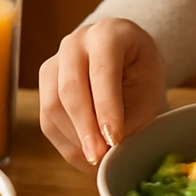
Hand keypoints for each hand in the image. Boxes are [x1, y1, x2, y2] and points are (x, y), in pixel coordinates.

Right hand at [38, 18, 165, 171]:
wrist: (127, 62)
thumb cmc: (141, 74)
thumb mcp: (150, 90)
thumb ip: (133, 117)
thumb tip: (111, 151)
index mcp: (109, 33)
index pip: (102, 71)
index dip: (107, 107)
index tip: (115, 138)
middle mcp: (75, 43)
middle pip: (70, 88)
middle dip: (85, 128)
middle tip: (100, 158)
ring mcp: (55, 62)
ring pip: (53, 106)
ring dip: (74, 141)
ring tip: (96, 162)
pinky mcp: (45, 85)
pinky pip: (48, 120)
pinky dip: (67, 145)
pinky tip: (86, 157)